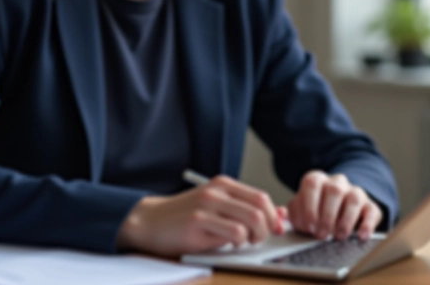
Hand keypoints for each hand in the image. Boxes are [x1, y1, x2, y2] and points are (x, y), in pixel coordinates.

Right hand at [115, 175, 285, 255]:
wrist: (149, 222)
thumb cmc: (185, 219)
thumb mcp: (217, 210)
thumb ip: (245, 211)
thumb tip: (280, 216)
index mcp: (223, 184)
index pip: (262, 196)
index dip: (274, 216)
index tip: (276, 230)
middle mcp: (217, 190)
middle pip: (261, 206)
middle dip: (268, 228)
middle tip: (258, 239)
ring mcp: (208, 204)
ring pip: (252, 219)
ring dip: (255, 236)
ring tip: (244, 242)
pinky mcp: (198, 221)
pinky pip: (235, 233)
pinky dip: (239, 243)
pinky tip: (228, 244)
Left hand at [287, 171, 381, 240]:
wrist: (337, 210)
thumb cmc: (313, 213)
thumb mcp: (298, 211)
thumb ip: (288, 214)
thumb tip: (281, 214)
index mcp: (316, 180)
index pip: (312, 183)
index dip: (309, 205)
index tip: (308, 225)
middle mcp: (336, 183)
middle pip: (334, 190)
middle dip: (327, 215)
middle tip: (321, 235)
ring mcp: (355, 192)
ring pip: (354, 198)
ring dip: (346, 220)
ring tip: (338, 237)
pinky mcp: (370, 205)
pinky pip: (372, 211)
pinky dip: (367, 224)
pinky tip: (361, 236)